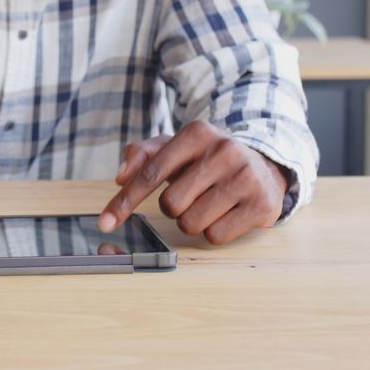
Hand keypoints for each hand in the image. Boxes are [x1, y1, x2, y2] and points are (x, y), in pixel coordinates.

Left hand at [99, 121, 288, 244]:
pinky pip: (216, 236)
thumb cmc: (208, 159)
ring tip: (210, 203)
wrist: (264, 166)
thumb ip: (142, 154)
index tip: (105, 223)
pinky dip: (214, 231)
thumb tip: (121, 176)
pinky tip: (227, 213)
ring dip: (193, 221)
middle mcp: (224, 150)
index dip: (125, 201)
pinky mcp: (261, 204)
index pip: (150, 173)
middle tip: (192, 194)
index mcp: (197, 132)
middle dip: (174, 207)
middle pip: (170, 204)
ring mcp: (245, 177)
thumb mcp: (176, 147)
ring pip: (191, 223)